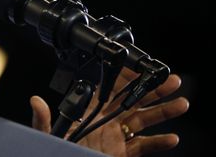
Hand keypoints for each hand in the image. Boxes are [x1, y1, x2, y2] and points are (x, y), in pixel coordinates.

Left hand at [31, 69, 188, 156]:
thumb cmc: (57, 147)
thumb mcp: (48, 133)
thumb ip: (44, 119)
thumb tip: (35, 101)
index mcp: (90, 110)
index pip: (111, 88)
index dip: (127, 77)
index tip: (140, 68)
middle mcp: (106, 121)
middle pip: (134, 101)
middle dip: (153, 90)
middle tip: (171, 81)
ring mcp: (116, 137)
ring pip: (144, 121)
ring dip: (163, 112)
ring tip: (181, 104)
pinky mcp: (123, 153)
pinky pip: (144, 146)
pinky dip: (159, 143)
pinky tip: (171, 137)